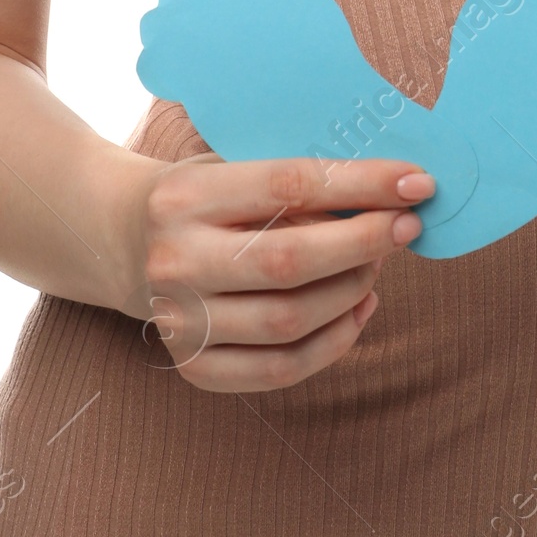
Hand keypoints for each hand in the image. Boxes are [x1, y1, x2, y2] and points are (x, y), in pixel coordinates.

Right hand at [123, 155, 433, 392]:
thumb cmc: (201, 195)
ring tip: (378, 264)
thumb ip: (296, 182)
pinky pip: (280, 370)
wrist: (120, 240)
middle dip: (364, 243)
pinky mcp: (193, 367)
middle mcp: (175, 260)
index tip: (417, 181)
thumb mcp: (231, 166)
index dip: (361, 185)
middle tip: (407, 227)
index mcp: (186, 196)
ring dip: (353, 291)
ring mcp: (180, 321)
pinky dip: (334, 343)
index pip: (288, 185)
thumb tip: (389, 196)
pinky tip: (359, 309)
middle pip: (290, 261)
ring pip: (290, 321)